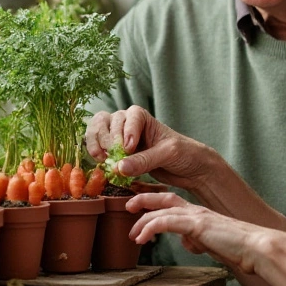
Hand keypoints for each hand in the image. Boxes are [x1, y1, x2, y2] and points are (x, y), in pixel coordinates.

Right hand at [84, 105, 217, 192]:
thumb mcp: (167, 154)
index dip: (126, 132)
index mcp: (141, 117)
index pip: (127, 117)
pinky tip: (101, 163)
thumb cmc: (184, 154)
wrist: (190, 168)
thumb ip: (143, 160)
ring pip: (98, 130)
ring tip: (102, 159)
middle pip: (107, 121)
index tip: (130, 149)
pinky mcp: (118, 153)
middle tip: (111, 156)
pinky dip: (95, 152)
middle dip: (107, 139)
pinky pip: (99, 147)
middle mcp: (128, 124)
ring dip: (95, 143)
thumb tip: (118, 168)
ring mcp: (120, 138)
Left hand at [126, 192, 267, 274]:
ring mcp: (195, 216)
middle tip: (127, 207)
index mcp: (199, 213)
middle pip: (163, 198)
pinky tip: (142, 237)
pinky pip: (166, 222)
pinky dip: (151, 228)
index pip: (172, 202)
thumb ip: (197, 240)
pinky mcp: (196, 225)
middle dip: (143, 200)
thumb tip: (187, 243)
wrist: (255, 247)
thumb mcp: (211, 243)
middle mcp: (195, 210)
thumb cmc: (238, 248)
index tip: (140, 209)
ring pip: (161, 211)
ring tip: (132, 234)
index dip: (155, 203)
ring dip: (143, 221)